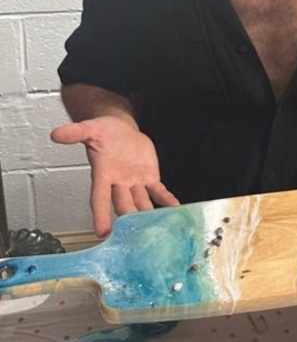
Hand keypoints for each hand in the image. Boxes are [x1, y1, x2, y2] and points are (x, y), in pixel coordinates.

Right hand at [50, 116, 178, 236]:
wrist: (120, 130)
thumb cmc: (104, 132)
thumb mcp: (90, 128)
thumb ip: (75, 132)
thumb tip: (56, 133)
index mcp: (102, 174)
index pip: (99, 198)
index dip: (100, 215)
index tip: (101, 232)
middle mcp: (118, 183)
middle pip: (124, 203)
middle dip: (129, 217)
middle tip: (136, 234)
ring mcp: (134, 182)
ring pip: (142, 202)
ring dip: (149, 214)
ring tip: (157, 228)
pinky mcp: (148, 178)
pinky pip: (158, 192)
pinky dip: (166, 200)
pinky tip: (174, 209)